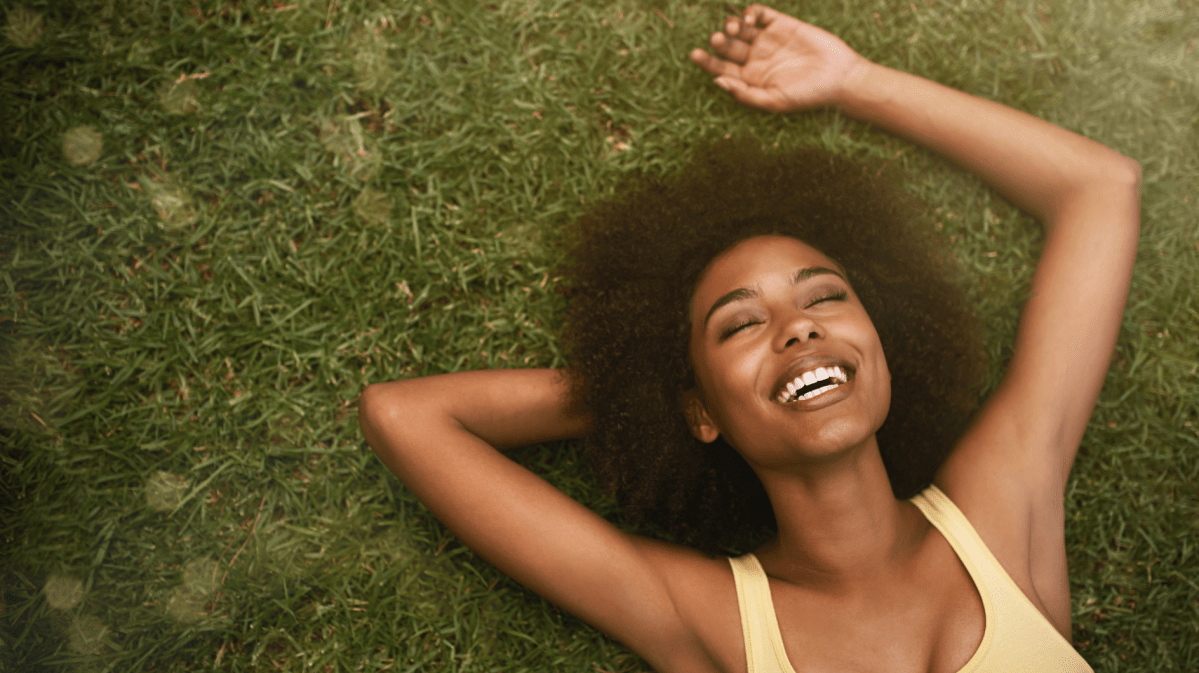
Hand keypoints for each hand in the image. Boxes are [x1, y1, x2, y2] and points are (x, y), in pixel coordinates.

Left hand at [690, 5, 867, 111]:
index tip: (696, 54)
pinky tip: (749, 21)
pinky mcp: (781, 24)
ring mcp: (767, 40)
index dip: (706, 61)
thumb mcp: (774, 101)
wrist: (840, 77)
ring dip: (731, 25)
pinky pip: (759, 14)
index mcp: (749, 79)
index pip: (720, 68)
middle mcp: (755, 58)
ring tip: (733, 28)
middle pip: (727, 47)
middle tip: (717, 38)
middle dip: (719, 41)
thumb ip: (746, 94)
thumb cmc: (808, 96)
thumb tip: (717, 81)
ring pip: (739, 29)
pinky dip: (750, 13)